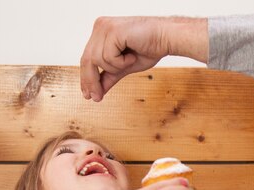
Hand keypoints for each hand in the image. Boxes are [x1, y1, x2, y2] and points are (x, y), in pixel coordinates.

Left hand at [80, 16, 208, 101]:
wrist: (166, 38)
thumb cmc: (150, 47)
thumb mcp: (125, 67)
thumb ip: (110, 76)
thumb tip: (98, 92)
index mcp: (101, 32)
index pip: (87, 58)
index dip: (86, 78)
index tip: (88, 95)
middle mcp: (100, 26)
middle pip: (86, 60)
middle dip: (91, 81)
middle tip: (95, 97)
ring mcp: (105, 27)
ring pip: (98, 60)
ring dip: (116, 67)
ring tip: (130, 60)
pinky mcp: (112, 31)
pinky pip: (108, 57)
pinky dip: (121, 61)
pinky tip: (132, 55)